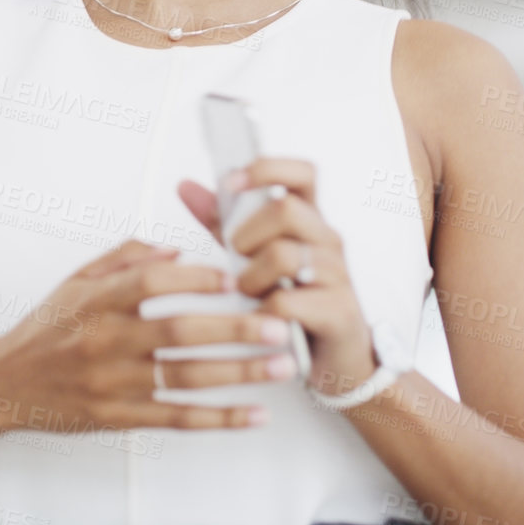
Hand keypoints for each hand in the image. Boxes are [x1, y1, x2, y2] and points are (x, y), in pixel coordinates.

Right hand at [0, 238, 297, 434]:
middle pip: (179, 333)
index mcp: (97, 302)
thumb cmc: (45, 330)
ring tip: (281, 365)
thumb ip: (125, 259)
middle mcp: (106, 342)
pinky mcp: (119, 418)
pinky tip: (253, 414)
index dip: (195, 279)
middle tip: (278, 323)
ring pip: (185, 378)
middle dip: (235, 329)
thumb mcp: (76, 280)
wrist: (4, 384)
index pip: (151, 284)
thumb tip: (175, 249)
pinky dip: (218, 418)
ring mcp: (114, 384)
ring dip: (239, 373)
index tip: (232, 277)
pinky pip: (176, 418)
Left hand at [177, 157, 378, 396]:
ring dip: (251, 277)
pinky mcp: (337, 311)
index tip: (232, 182)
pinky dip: (262, 312)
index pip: (302, 173)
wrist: (337, 355)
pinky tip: (260, 320)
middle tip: (236, 258)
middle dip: (247, 234)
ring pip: (284, 255)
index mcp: (309, 221)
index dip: (267, 169)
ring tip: (247, 293)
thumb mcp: (255, 255)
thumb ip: (222, 221)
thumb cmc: (294, 299)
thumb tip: (186, 186)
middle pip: (286, 209)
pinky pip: (287, 301)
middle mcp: (327, 241)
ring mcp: (336, 274)